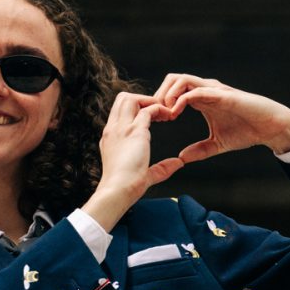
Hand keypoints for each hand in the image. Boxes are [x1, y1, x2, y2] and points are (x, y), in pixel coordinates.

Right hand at [83, 90, 170, 228]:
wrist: (117, 191)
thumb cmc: (125, 187)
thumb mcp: (145, 173)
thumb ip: (162, 167)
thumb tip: (178, 163)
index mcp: (111, 138)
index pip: (119, 112)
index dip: (136, 110)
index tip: (152, 118)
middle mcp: (114, 129)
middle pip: (122, 98)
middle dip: (142, 99)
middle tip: (159, 111)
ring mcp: (122, 128)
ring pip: (131, 98)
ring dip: (149, 101)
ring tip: (164, 112)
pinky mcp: (134, 131)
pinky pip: (148, 109)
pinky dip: (160, 109)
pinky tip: (169, 117)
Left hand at [146, 72, 289, 178]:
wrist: (270, 128)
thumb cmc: (247, 131)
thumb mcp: (217, 144)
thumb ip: (199, 150)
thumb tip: (181, 158)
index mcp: (202, 99)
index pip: (173, 91)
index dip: (161, 103)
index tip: (156, 121)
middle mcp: (205, 90)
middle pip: (172, 80)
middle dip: (160, 95)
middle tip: (156, 115)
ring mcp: (213, 89)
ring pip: (181, 79)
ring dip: (168, 94)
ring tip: (165, 113)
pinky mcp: (222, 94)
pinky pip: (196, 90)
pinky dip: (182, 99)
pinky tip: (175, 113)